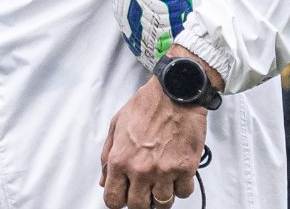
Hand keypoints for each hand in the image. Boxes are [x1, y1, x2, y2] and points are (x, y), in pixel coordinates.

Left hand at [99, 77, 206, 208]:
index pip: (113, 200)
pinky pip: (183, 193)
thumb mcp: (116, 125)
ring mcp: (164, 171)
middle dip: (141, 201)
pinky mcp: (185, 168)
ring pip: (162, 204)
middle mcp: (140, 169)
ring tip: (162, 181)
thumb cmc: (146, 105)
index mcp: (120, 159)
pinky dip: (181, 187)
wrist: (175, 92)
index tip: (124, 195)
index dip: (118, 200)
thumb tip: (104, 181)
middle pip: (138, 206)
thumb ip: (107, 156)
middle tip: (145, 188)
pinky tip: (177, 173)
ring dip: (162, 196)